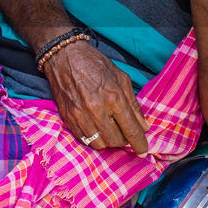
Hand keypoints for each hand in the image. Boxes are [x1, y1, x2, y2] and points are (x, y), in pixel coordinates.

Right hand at [44, 41, 148, 155]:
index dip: (140, 144)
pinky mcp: (68, 118)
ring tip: (110, 131)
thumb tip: (143, 126)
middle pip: (116, 140)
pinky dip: (93, 138)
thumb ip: (133, 104)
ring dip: (108, 141)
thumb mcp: (121, 79)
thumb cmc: (95, 64)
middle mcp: (97, 109)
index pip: (131, 130)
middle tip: (124, 132)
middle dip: (124, 141)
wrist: (64, 56)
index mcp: (114, 98)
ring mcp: (80, 115)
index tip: (143, 150)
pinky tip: (96, 129)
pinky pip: (84, 139)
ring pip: (99, 144)